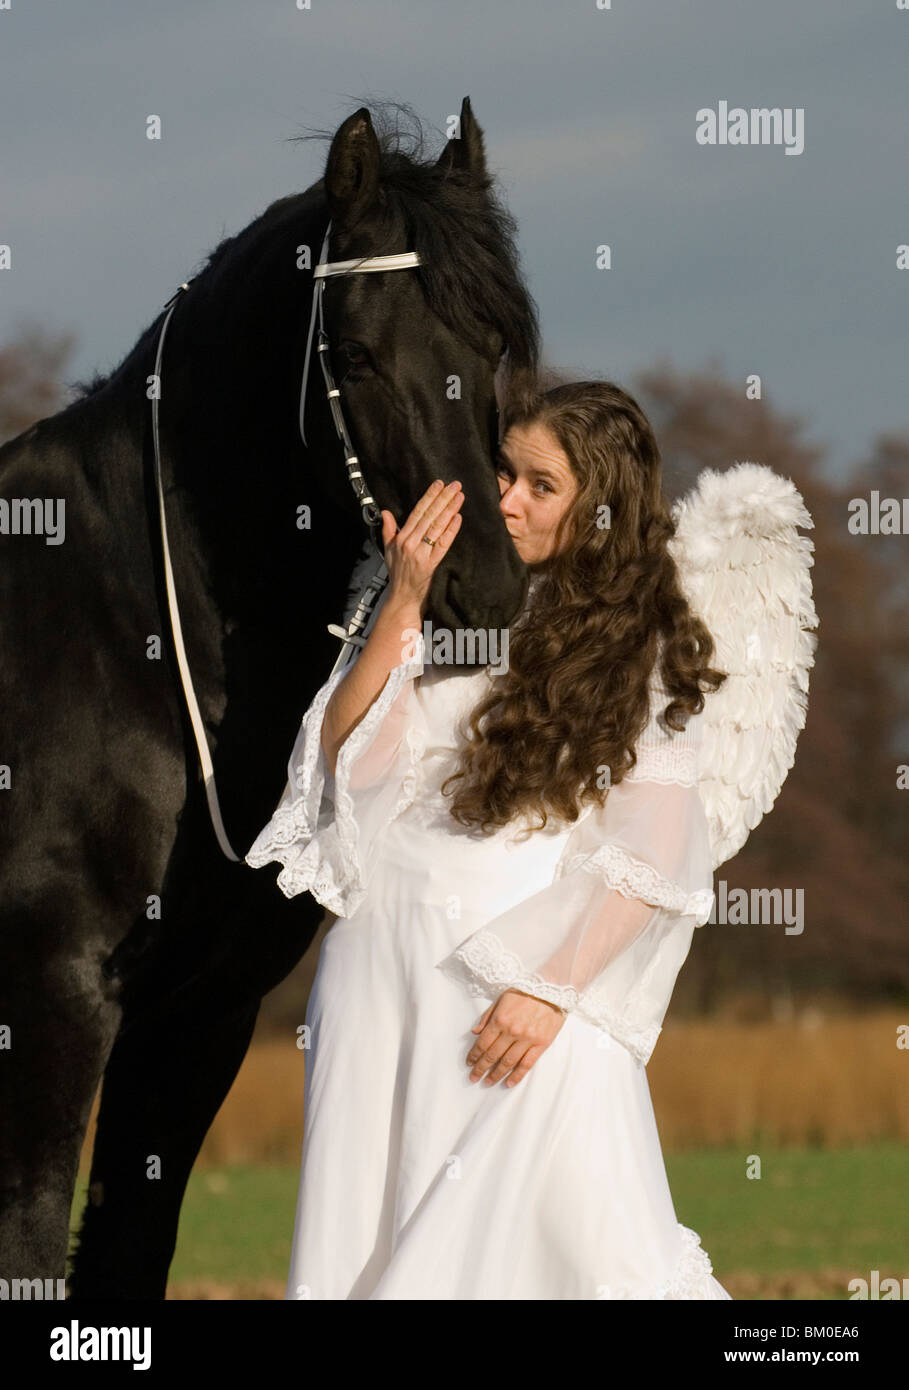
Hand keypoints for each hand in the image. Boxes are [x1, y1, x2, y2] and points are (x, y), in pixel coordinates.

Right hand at [381, 480, 463, 614]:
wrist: (402, 597)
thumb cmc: (397, 573)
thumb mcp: (388, 549)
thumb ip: (388, 530)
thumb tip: (386, 513)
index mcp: (401, 538)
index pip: (417, 512)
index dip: (429, 497)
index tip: (438, 484)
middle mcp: (410, 543)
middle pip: (429, 516)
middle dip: (443, 499)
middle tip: (455, 485)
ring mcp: (421, 554)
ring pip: (437, 527)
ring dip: (449, 510)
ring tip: (459, 497)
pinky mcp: (431, 564)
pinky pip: (443, 544)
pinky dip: (451, 531)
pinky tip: (458, 518)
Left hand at [465, 989, 565, 1088]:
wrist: (552, 989)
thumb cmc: (525, 991)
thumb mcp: (501, 998)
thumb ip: (487, 1016)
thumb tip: (474, 1032)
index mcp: (500, 1019)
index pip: (483, 1043)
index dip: (474, 1055)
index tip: (469, 1063)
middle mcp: (512, 1031)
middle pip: (492, 1055)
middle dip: (481, 1068)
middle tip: (473, 1078)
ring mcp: (527, 1039)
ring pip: (508, 1062)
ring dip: (496, 1074)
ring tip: (488, 1082)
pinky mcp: (541, 1044)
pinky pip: (527, 1064)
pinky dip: (517, 1076)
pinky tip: (508, 1083)